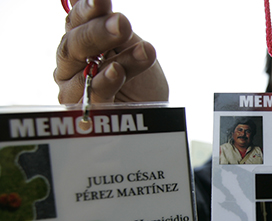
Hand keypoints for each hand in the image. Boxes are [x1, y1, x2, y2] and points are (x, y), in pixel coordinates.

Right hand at [54, 0, 168, 103]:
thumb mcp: (133, 48)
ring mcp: (74, 90)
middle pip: (74, 45)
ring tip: (141, 50)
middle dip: (98, 31)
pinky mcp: (87, 112)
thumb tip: (101, 1)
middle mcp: (70, 66)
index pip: (76, 22)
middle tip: (122, 23)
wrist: (154, 113)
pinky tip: (118, 71)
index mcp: (80, 43)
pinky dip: (107, 82)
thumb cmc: (140, 79)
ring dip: (115, 58)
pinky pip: (94, 96)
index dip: (87, 9)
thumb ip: (117, 30)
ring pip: (85, 71)